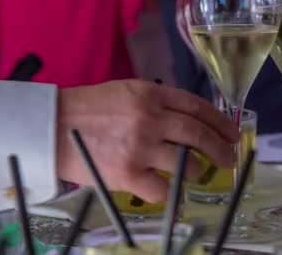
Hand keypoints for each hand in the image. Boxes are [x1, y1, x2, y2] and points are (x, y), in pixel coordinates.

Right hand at [55, 79, 238, 201]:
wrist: (50, 126)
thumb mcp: (128, 91)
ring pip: (187, 163)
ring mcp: (140, 147)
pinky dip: (168, 191)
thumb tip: (192, 120)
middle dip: (221, 149)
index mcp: (151, 94)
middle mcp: (150, 118)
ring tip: (193, 172)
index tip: (231, 133)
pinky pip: (163, 189)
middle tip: (229, 159)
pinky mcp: (128, 174)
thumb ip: (160, 102)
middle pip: (199, 135)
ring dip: (195, 171)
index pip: (197, 107)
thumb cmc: (89, 109)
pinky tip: (166, 187)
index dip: (219, 122)